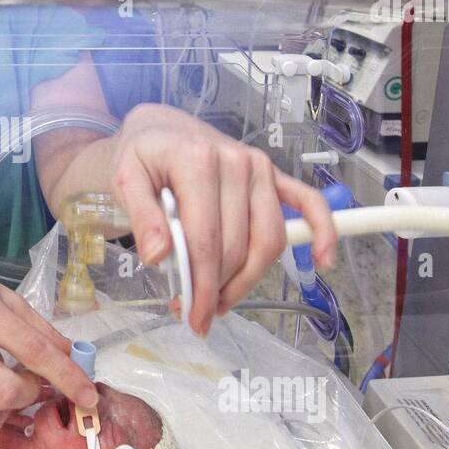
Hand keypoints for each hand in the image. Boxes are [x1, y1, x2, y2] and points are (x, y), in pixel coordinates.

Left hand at [109, 104, 337, 336]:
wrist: (162, 130)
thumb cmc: (142, 157)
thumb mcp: (124, 179)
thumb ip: (140, 215)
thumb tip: (158, 256)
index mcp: (198, 162)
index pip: (206, 240)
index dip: (202, 286)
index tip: (192, 318)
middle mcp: (237, 163)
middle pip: (237, 247)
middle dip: (218, 289)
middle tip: (196, 313)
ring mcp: (260, 169)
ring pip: (267, 241)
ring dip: (249, 280)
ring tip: (222, 301)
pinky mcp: (275, 174)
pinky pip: (307, 202)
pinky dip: (322, 231)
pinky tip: (324, 261)